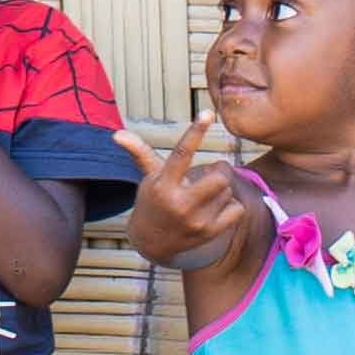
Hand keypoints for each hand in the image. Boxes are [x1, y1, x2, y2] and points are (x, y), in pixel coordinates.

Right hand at [153, 107, 261, 246]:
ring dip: (222, 189)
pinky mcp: (209, 232)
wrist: (153, 242)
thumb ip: (140, 152)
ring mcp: (195, 220)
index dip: (195, 131)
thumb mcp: (148, 177)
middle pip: (219, 176)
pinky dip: (231, 205)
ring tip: (206, 195)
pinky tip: (216, 208)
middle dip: (220, 170)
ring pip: (228, 191)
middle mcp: (179, 202)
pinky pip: (237, 208)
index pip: (182, 153)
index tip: (208, 113)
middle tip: (212, 172)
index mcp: (163, 183)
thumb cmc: (153, 200)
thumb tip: (117, 134)